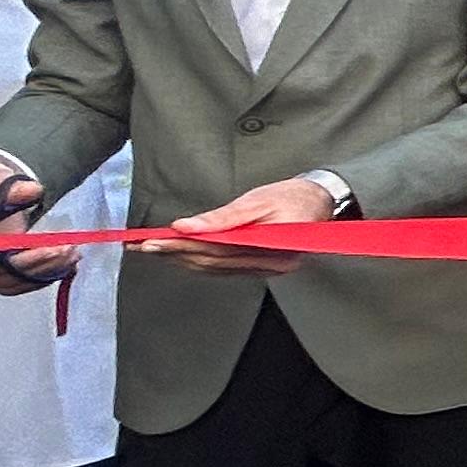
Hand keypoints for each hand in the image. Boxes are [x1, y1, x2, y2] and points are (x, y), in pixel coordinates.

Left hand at [143, 175, 341, 276]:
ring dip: (183, 260)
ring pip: (216, 269)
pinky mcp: (261, 268)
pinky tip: (181, 255)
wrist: (322, 202)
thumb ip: (222, 217)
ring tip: (155, 250)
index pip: (218, 250)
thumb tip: (186, 226)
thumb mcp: (257, 200)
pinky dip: (199, 263)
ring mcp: (267, 270)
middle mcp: (271, 265)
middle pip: (214, 262)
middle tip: (144, 246)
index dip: (183, 245)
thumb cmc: (293, 197)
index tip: (155, 240)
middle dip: (176, 253)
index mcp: (273, 247)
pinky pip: (225, 269)